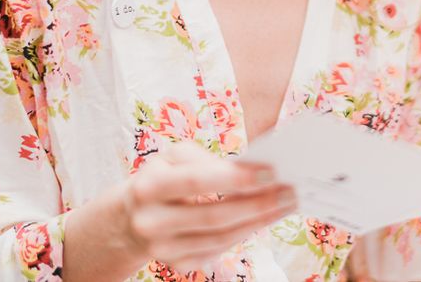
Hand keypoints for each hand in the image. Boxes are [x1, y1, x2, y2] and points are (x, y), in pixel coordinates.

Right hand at [119, 142, 296, 270]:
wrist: (131, 217)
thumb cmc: (162, 176)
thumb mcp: (172, 156)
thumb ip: (205, 158)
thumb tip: (249, 168)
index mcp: (149, 187)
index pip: (196, 182)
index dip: (234, 178)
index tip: (270, 171)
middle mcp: (152, 222)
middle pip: (214, 216)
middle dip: (257, 203)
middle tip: (290, 190)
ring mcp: (164, 250)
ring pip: (221, 238)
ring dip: (259, 220)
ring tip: (286, 203)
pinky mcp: (178, 265)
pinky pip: (219, 250)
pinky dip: (246, 233)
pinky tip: (265, 218)